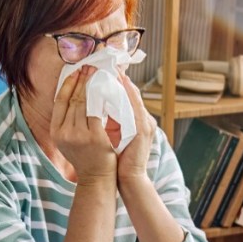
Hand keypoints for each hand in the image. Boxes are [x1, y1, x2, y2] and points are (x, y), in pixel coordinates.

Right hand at [51, 66, 116, 183]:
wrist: (97, 178)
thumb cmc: (85, 157)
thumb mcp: (69, 140)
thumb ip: (68, 121)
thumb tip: (73, 96)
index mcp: (56, 131)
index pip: (60, 100)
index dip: (68, 83)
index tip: (76, 71)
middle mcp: (64, 132)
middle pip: (73, 99)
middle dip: (82, 80)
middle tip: (90, 66)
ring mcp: (79, 135)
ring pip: (85, 102)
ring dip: (92, 85)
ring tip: (98, 73)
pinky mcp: (94, 137)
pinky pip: (97, 111)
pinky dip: (102, 98)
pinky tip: (108, 88)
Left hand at [116, 70, 155, 185]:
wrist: (130, 178)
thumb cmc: (120, 159)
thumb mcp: (115, 136)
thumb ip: (111, 121)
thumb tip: (96, 105)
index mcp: (139, 120)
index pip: (128, 95)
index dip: (118, 81)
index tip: (106, 68)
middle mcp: (144, 119)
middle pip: (131, 91)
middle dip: (118, 77)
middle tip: (106, 63)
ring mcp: (146, 123)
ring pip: (133, 96)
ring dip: (121, 81)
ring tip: (109, 69)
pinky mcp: (143, 129)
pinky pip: (134, 106)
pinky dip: (126, 94)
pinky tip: (117, 84)